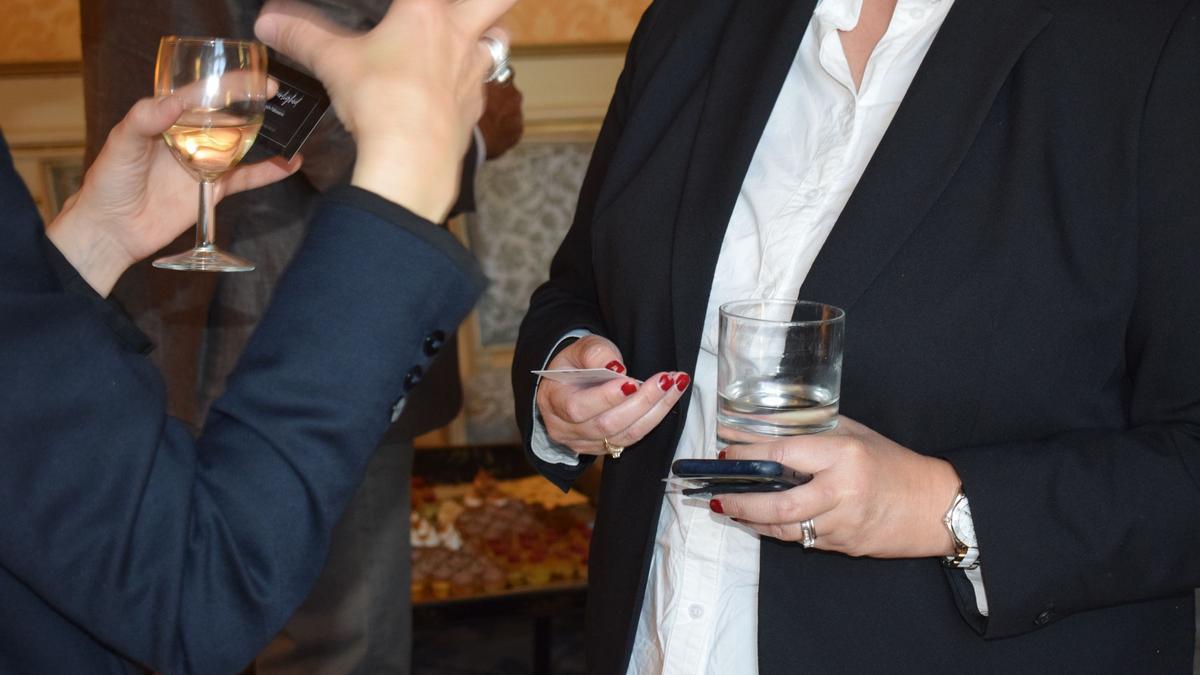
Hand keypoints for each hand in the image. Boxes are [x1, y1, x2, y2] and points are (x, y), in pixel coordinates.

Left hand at [45, 96, 299, 296]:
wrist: (112, 230)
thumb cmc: (109, 182)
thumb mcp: (121, 144)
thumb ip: (146, 119)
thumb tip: (176, 101)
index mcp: (166, 118)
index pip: (202, 95)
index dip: (228, 84)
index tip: (253, 80)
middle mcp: (189, 137)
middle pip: (227, 114)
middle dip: (253, 102)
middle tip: (278, 93)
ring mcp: (205, 162)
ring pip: (241, 143)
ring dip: (266, 135)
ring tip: (291, 124)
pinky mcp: (214, 189)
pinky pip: (246, 178)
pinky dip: (269, 172)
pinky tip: (290, 164)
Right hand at [254, 0, 516, 221]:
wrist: (412, 160)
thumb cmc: (379, 101)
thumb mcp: (333, 63)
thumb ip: (302, 36)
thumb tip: (268, 20)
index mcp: (425, 12)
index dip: (419, 0)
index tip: (407, 7)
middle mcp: (459, 35)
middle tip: (464, 5)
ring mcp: (474, 72)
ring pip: (500, 38)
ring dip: (489, 32)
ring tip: (467, 36)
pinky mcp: (475, 106)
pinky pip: (485, 83)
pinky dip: (473, 79)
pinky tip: (454, 86)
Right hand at [537, 335, 689, 455]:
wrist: (570, 384)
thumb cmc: (574, 365)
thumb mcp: (579, 348)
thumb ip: (595, 353)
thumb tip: (618, 368)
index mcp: (553, 402)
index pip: (579, 408)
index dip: (607, 398)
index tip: (633, 382)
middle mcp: (566, 429)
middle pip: (607, 425)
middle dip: (642, 402)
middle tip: (667, 380)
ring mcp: (585, 443)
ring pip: (625, 435)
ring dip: (656, 410)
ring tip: (676, 385)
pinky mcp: (604, 448)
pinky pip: (632, 439)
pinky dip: (653, 418)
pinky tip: (668, 398)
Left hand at [713, 417, 960, 557]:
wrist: (935, 505)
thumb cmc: (894, 464)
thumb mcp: (856, 435)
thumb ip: (814, 433)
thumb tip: (767, 428)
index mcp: (844, 455)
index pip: (783, 454)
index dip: (748, 454)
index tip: (725, 451)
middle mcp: (842, 490)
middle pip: (780, 503)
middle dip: (742, 501)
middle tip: (718, 495)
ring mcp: (844, 523)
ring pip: (787, 528)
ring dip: (753, 520)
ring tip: (730, 508)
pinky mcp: (845, 545)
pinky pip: (804, 539)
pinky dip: (779, 530)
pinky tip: (761, 522)